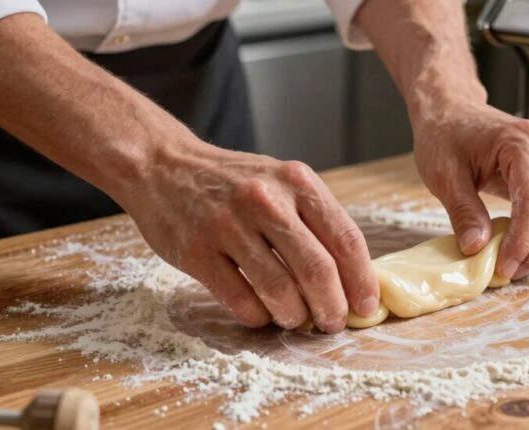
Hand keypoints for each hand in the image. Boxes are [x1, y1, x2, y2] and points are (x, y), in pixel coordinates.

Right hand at [116, 140, 379, 332]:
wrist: (162, 166)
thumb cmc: (233, 182)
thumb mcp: (280, 181)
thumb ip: (314, 219)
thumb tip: (350, 278)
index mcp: (296, 181)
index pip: (346, 239)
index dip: (362, 281)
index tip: (366, 306)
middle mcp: (266, 200)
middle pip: (317, 270)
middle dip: (332, 307)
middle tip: (332, 322)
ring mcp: (228, 225)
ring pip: (279, 291)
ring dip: (294, 316)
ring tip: (295, 318)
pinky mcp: (197, 252)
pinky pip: (241, 301)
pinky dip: (258, 316)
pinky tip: (261, 312)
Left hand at [412, 101, 528, 279]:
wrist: (451, 111)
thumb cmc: (444, 136)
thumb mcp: (444, 176)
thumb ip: (463, 212)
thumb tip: (477, 249)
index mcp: (522, 142)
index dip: (523, 241)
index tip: (504, 267)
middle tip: (513, 271)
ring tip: (518, 264)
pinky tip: (524, 248)